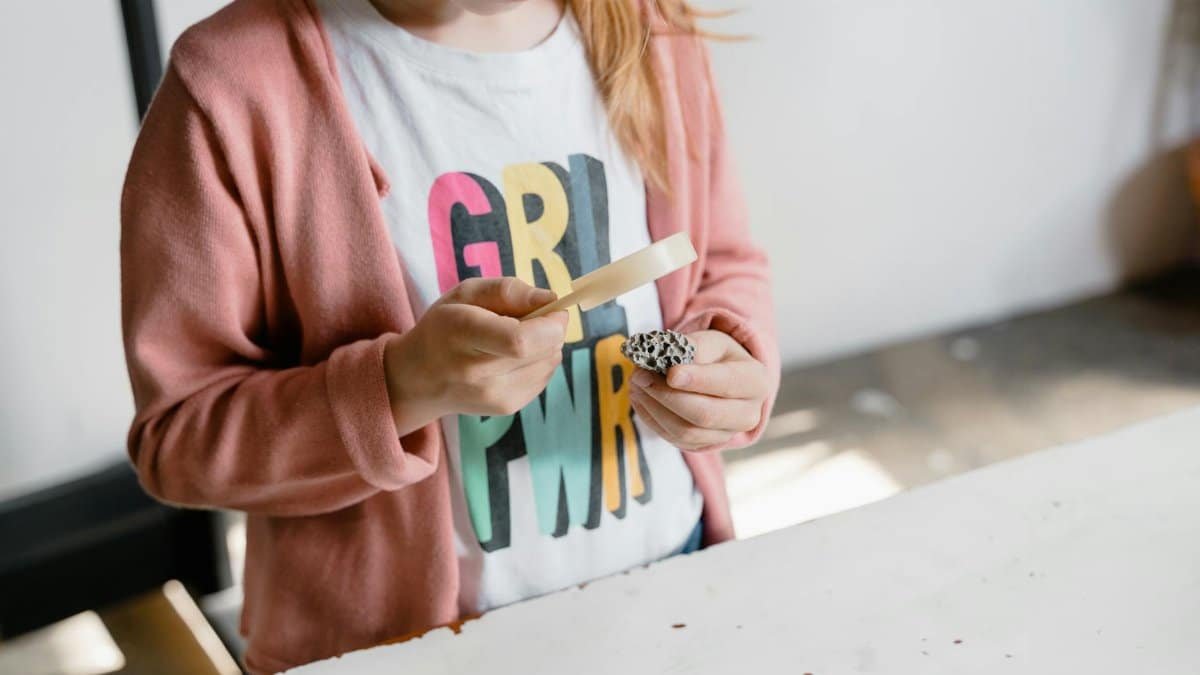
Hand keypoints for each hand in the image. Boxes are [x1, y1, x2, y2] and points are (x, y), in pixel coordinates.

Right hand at [383, 278, 567, 435]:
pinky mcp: (507, 407)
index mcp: (462, 333)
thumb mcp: (466, 294)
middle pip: (542, 351)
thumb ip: (508, 290)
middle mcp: (477, 372)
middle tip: (534, 318)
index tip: (553, 308)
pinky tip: (514, 357)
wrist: (419, 379)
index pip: (519, 340)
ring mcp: (494, 396)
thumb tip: (550, 299)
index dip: (549, 323)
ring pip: (550, 363)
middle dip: (552, 328)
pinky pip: (545, 376)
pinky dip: (539, 361)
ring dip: (546, 345)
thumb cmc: (444, 327)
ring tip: (517, 338)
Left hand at [628, 330, 767, 450]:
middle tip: (640, 376)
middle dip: (667, 396)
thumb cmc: (717, 356)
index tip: (671, 372)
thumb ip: (694, 347)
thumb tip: (669, 360)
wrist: (722, 378)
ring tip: (636, 385)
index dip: (697, 380)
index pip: (726, 384)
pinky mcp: (704, 445)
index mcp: (756, 381)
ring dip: (654, 408)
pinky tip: (641, 399)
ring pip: (686, 431)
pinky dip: (652, 419)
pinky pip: (674, 439)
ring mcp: (726, 435)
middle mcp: (748, 414)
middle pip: (705, 415)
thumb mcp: (712, 341)